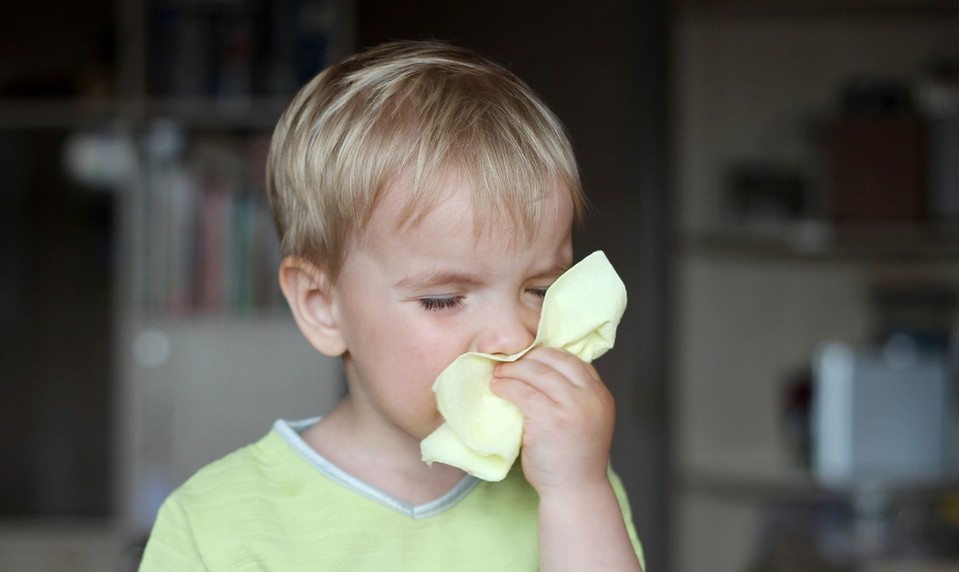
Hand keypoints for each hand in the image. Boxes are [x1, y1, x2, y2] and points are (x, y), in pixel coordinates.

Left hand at [490, 347, 614, 493]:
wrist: (574, 491)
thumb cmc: (573, 459)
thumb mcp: (585, 419)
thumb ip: (573, 396)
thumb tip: (539, 371)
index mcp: (600, 394)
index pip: (572, 359)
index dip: (546, 355)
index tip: (527, 359)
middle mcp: (590, 396)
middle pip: (553, 359)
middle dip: (527, 357)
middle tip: (508, 363)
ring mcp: (572, 407)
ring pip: (536, 371)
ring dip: (513, 369)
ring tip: (499, 374)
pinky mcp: (550, 419)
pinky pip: (522, 391)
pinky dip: (506, 386)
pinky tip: (497, 388)